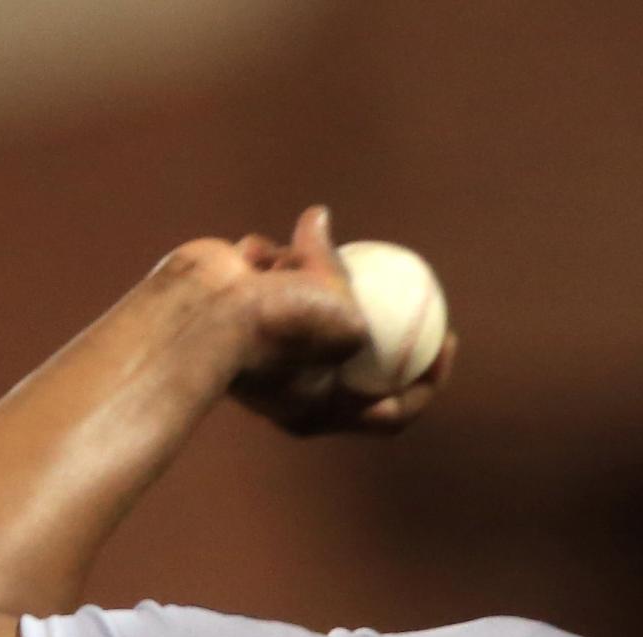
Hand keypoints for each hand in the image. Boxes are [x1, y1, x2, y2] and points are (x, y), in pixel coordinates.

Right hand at [171, 205, 458, 436]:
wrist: (196, 316)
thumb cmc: (275, 329)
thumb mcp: (340, 317)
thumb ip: (346, 283)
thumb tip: (319, 222)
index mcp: (322, 408)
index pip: (393, 409)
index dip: (428, 379)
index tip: (446, 341)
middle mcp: (297, 382)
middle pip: (355, 348)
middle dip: (370, 310)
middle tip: (408, 281)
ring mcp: (268, 345)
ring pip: (311, 297)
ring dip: (309, 272)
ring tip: (288, 264)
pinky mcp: (241, 311)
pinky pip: (271, 277)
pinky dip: (270, 260)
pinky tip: (253, 252)